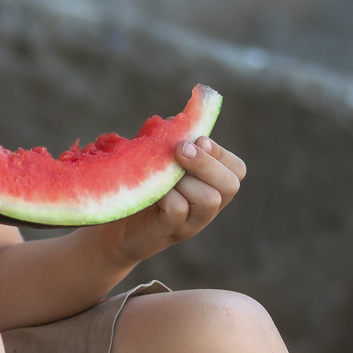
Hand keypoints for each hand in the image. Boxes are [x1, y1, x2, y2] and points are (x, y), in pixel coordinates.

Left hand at [92, 137, 243, 263]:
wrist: (116, 228)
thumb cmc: (141, 188)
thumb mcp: (160, 161)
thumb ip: (172, 142)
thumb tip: (177, 121)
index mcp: (211, 187)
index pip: (236, 169)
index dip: (219, 152)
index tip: (197, 140)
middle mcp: (208, 208)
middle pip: (230, 185)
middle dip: (206, 162)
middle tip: (180, 150)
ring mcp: (191, 223)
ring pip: (208, 199)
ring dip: (186, 178)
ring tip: (163, 173)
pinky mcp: (169, 231)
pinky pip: (178, 209)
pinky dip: (166, 194)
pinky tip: (151, 188)